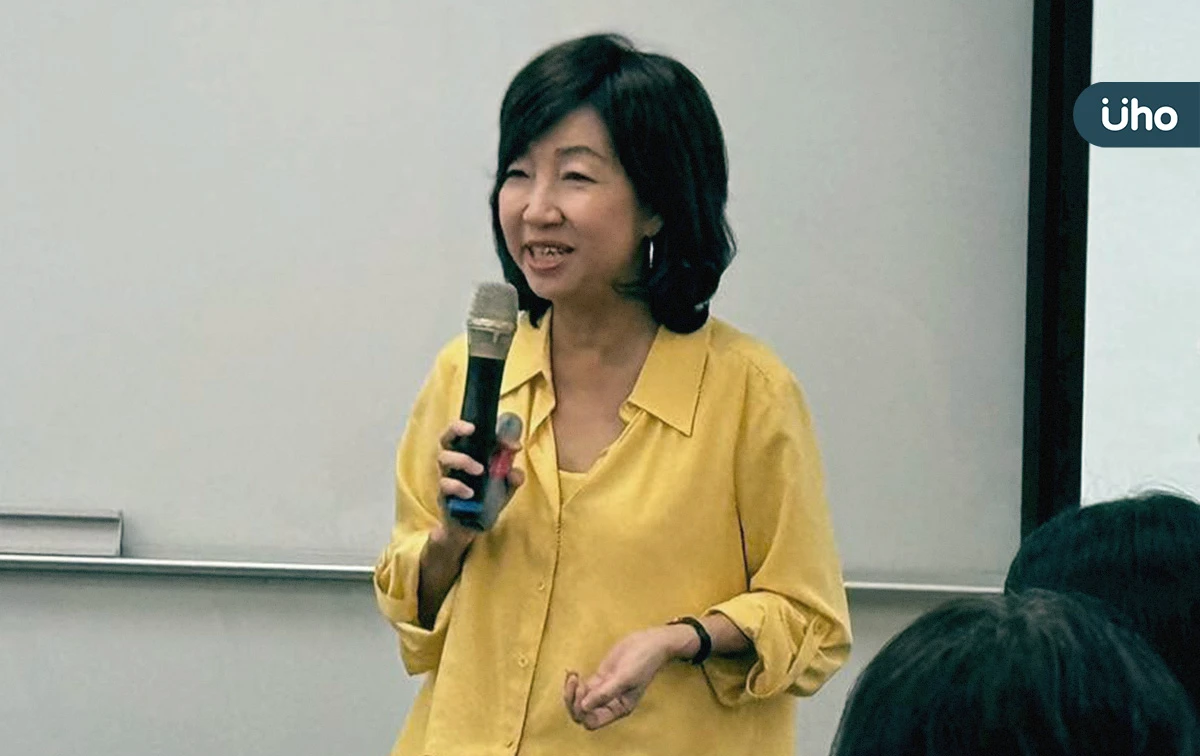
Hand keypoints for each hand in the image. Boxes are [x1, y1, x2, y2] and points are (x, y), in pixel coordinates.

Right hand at [435, 420, 524, 544]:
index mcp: (469, 452)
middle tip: (471, 429)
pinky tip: (470, 493)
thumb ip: (513, 476)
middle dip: (457, 428)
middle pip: (447, 436)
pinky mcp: (443, 494)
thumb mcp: (505, 486)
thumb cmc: (487, 497)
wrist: (473, 526)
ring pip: (443, 457)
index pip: (472, 433)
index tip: (508, 442)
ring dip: (462, 460)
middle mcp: (455, 461)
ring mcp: (447, 476)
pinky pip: (444, 485)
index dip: (488, 429)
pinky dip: (457, 486)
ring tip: (480, 470)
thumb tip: (514, 472)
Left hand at [563, 625, 692, 729]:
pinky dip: (574, 683)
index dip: (583, 712)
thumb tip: (584, 707)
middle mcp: (610, 704)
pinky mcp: (600, 679)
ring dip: (572, 691)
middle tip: (574, 682)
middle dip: (573, 701)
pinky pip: (582, 688)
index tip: (582, 693)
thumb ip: (605, 694)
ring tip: (573, 676)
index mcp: (619, 709)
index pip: (593, 722)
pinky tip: (573, 672)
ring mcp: (604, 691)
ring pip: (580, 701)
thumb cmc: (642, 662)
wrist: (649, 643)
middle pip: (583, 713)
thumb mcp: (624, 678)